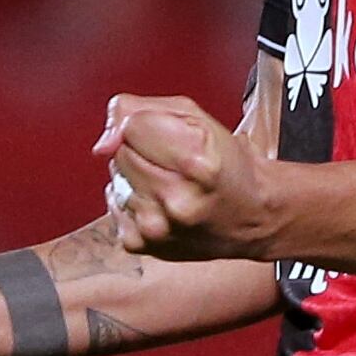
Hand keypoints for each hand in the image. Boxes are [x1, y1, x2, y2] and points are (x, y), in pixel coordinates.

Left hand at [97, 93, 276, 260]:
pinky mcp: (141, 244)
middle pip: (121, 152)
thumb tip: (103, 142)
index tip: (173, 138)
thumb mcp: (197, 118)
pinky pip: (115, 205)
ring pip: (116, 179)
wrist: (252, 216)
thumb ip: (141, 111)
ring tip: (170, 184)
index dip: (149, 125)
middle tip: (174, 162)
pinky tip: (160, 204)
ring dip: (137, 177)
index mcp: (196, 162)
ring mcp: (156, 227)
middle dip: (141, 150)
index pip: (133, 125)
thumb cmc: (228, 167)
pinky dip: (134, 201)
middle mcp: (176, 200)